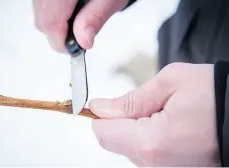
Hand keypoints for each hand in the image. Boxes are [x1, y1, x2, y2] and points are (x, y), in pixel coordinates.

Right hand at [32, 0, 128, 51]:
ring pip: (40, 13)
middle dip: (59, 35)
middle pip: (42, 20)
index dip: (61, 42)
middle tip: (78, 36)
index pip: (51, 22)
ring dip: (57, 25)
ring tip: (78, 21)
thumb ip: (95, 18)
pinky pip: (42, 5)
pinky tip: (70, 11)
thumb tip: (84, 42)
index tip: (74, 50)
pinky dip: (55, 14)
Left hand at [89, 63, 219, 165]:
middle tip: (147, 103)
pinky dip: (147, 135)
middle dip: (121, 119)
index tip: (101, 104)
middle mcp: (154, 165)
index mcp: (151, 142)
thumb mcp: (170, 83)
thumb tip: (99, 108)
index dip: (98, 115)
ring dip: (135, 127)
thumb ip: (130, 100)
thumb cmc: (214, 95)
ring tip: (163, 113)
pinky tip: (168, 124)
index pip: (102, 133)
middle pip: (113, 141)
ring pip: (128, 146)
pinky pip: (144, 151)